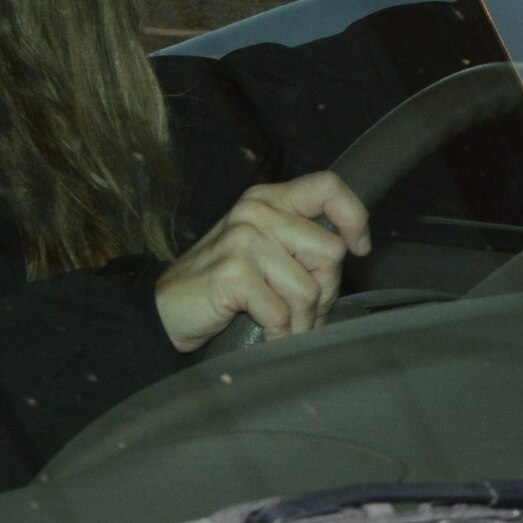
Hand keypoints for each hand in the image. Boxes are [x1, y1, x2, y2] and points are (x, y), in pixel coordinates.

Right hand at [154, 172, 370, 352]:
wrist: (162, 311)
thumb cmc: (222, 285)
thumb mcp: (264, 250)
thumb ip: (301, 242)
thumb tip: (351, 252)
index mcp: (268, 199)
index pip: (328, 187)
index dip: (354, 217)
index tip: (360, 247)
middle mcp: (256, 211)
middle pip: (329, 251)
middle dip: (325, 292)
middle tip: (306, 313)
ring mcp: (243, 240)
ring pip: (309, 288)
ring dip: (302, 320)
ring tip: (286, 327)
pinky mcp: (233, 273)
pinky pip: (282, 313)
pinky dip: (280, 334)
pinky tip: (268, 336)